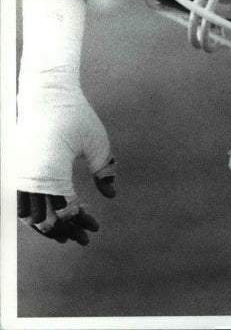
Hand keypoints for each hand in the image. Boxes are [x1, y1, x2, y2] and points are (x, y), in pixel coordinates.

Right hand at [17, 85, 116, 246]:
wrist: (45, 94)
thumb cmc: (74, 114)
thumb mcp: (96, 141)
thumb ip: (104, 169)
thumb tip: (111, 194)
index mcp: (52, 173)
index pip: (66, 211)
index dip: (81, 222)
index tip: (95, 228)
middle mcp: (32, 178)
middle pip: (46, 220)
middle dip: (66, 231)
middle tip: (83, 237)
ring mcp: (21, 175)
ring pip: (30, 216)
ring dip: (47, 227)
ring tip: (66, 233)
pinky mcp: (17, 171)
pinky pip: (22, 203)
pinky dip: (34, 215)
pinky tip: (50, 215)